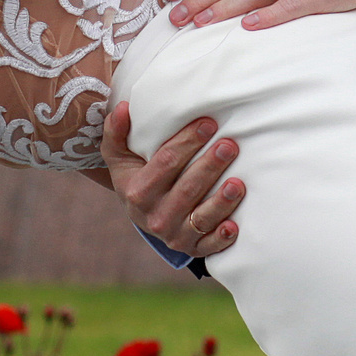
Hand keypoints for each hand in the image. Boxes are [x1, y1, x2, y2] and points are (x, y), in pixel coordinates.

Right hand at [102, 102, 243, 258]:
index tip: (208, 124)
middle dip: (209, 166)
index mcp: (137, 192)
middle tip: (229, 146)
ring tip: (238, 183)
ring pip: (201, 219)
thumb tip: (122, 108)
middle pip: (187, 190)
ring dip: (221, 202)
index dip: (187, 143)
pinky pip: (209, 246)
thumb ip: (116, 131)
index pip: (165, 163)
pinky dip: (221, 238)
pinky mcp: (192, 248)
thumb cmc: (135, 174)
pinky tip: (234, 226)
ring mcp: (174, 235)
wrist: (142, 212)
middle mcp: (154, 217)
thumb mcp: (120, 155)